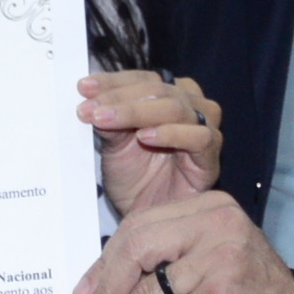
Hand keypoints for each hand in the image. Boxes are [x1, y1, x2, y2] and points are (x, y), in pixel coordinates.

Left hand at [75, 190, 293, 293]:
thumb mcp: (213, 264)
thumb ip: (169, 258)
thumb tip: (98, 283)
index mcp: (211, 208)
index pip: (140, 227)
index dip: (105, 263)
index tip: (84, 293)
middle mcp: (219, 227)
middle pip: (136, 251)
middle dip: (106, 293)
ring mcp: (223, 263)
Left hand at [79, 70, 220, 217]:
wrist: (145, 215)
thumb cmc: (134, 177)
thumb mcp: (114, 144)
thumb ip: (108, 120)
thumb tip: (90, 98)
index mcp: (167, 95)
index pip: (142, 78)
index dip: (112, 81)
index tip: (83, 88)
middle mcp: (189, 106)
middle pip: (157, 89)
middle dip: (119, 98)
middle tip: (90, 109)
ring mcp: (204, 129)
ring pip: (176, 108)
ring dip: (137, 112)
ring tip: (107, 120)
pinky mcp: (211, 156)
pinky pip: (199, 137)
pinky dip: (171, 133)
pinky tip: (144, 137)